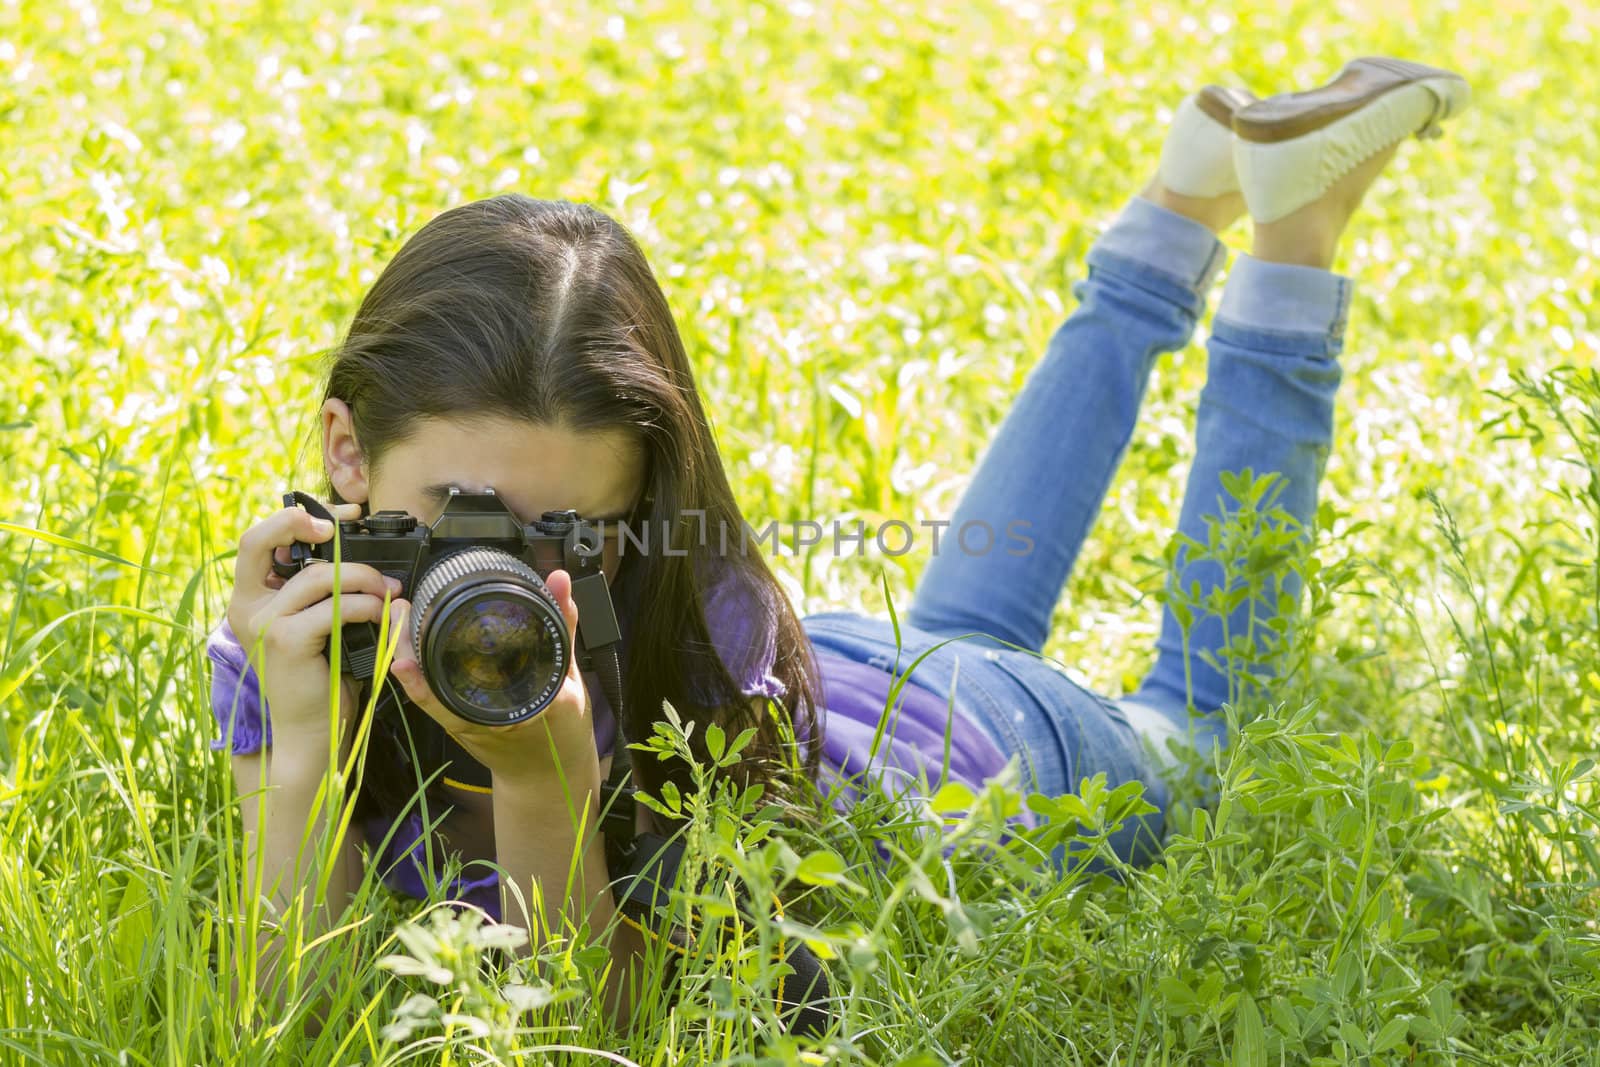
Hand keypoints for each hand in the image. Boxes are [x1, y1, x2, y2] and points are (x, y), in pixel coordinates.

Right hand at [226, 499, 401, 742]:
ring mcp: (263, 623)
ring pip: (319, 576)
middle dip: (320, 530)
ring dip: (363, 579)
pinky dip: (367, 607)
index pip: (257, 538)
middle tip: (359, 538)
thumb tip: (356, 551)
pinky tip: (381, 616)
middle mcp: (247, 607)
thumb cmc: (321, 676)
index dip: (294, 517)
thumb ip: (320, 591)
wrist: (312, 732)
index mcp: (251, 597)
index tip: (341, 516)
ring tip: (387, 593)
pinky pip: (335, 608)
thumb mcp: (317, 624)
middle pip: (269, 541)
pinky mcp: (286, 641)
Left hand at [385, 568, 600, 789]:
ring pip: (426, 693)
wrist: (550, 777)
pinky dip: (415, 681)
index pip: (473, 680)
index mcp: (521, 706)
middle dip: (412, 646)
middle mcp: (487, 719)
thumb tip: (560, 579)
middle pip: (435, 684)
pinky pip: (432, 704)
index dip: (436, 656)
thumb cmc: (563, 734)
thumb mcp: (573, 677)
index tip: (421, 622)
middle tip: (400, 608)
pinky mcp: (459, 727)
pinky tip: (402, 659)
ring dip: (406, 657)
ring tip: (397, 620)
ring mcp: (468, 726)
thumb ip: (564, 625)